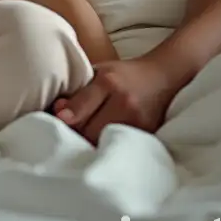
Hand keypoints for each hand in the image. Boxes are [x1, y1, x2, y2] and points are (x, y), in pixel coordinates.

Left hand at [51, 53, 184, 142]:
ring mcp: (137, 122)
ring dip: (90, 144)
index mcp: (109, 82)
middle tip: (66, 133)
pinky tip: (100, 146)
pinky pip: (119, 148)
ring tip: (82, 141)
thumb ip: (79, 90)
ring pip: (103, 143)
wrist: (162, 78)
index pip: (83, 104)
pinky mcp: (147, 135)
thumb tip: (58, 110)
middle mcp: (124, 102)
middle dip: (76, 133)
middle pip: (90, 129)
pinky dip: (107, 148)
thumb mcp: (99, 72)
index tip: (59, 120)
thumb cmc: (124, 75)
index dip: (67, 115)